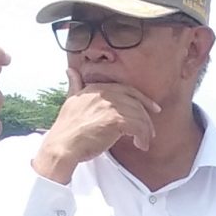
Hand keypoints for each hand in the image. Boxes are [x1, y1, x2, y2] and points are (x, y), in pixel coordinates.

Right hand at [33, 84, 157, 182]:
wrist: (62, 145)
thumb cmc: (67, 129)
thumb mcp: (70, 101)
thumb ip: (74, 85)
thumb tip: (70, 70)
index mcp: (96, 88)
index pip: (127, 89)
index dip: (142, 99)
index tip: (152, 108)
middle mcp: (105, 94)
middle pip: (136, 103)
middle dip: (146, 117)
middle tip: (150, 131)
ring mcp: (111, 106)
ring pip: (139, 116)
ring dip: (145, 131)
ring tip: (144, 142)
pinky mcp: (116, 121)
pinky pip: (138, 127)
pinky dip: (142, 138)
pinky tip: (140, 145)